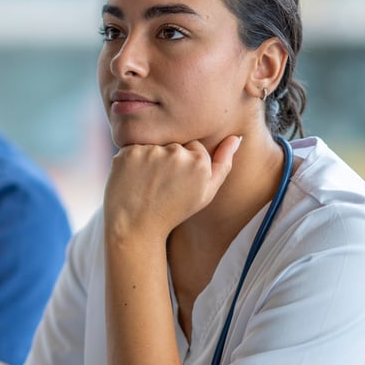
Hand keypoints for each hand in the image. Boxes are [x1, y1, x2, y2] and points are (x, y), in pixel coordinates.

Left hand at [102, 136, 241, 243]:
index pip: (194, 146)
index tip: (178, 182)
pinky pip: (132, 148)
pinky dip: (131, 162)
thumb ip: (223, 164)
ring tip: (147, 184)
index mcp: (199, 162)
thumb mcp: (205, 193)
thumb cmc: (173, 211)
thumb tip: (235, 138)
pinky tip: (133, 180)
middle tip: (161, 186)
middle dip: (168, 160)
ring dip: (149, 160)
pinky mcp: (128, 152)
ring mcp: (151, 151)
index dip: (185, 164)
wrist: (135, 226)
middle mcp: (177, 152)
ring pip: (153, 145)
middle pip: (173, 144)